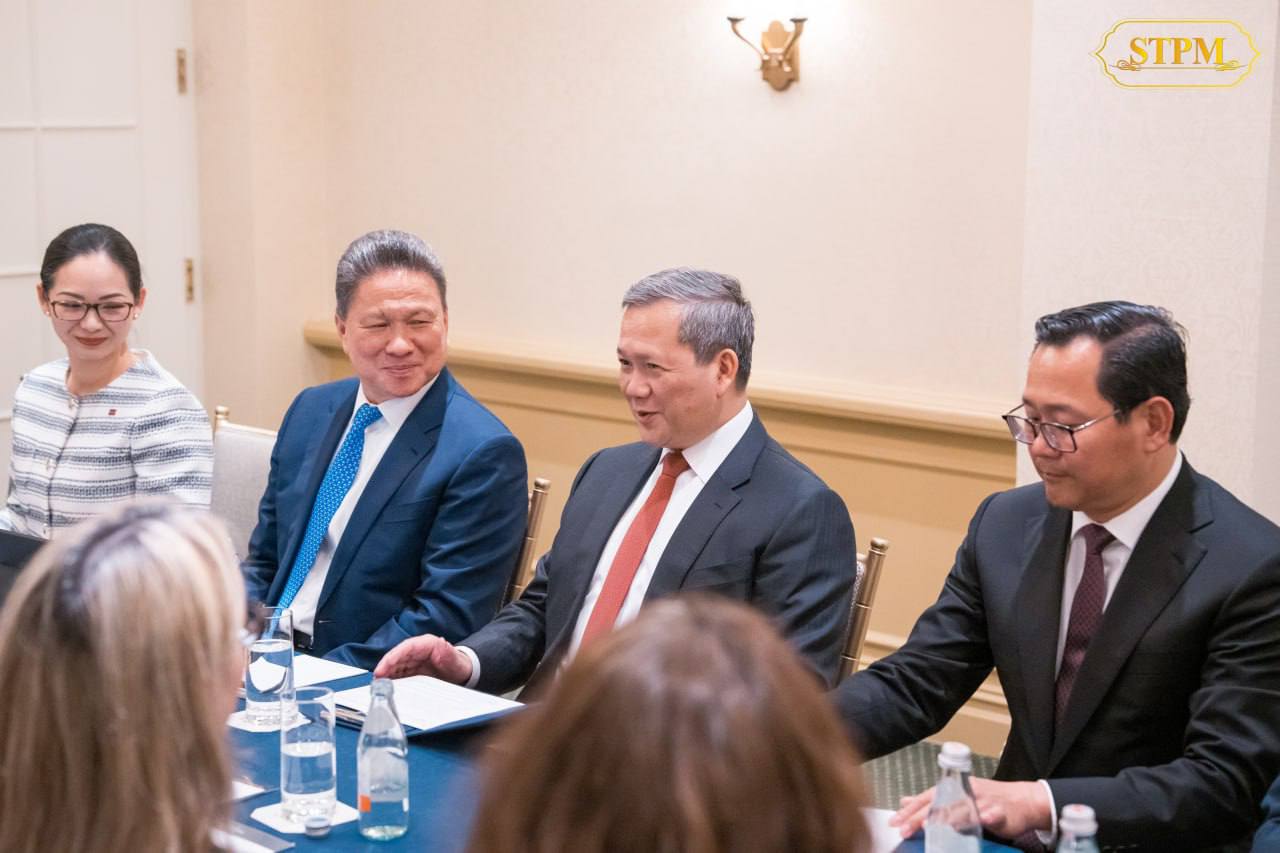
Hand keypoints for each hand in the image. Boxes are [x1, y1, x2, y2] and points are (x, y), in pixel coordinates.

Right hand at [374, 634, 473, 683]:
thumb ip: (447, 653)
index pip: (405, 648)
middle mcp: (417, 650)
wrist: (462, 672)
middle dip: (385, 668)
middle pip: (397, 657)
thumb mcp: (455, 659)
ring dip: (386, 675)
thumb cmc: (458, 664)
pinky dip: (391, 680)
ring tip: (378, 686)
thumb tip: (442, 644)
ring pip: (395, 665)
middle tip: (376, 680)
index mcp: (427, 644)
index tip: (382, 668)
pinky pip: (399, 673)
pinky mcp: (412, 670)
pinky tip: (386, 687)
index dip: (392, 657)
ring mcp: (413, 660)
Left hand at [890, 778, 1050, 838]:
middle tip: (904, 829)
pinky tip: (980, 821)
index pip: (927, 798)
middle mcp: (965, 792)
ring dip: (947, 818)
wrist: (1021, 800)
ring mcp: (983, 801)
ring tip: (930, 826)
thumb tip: (905, 801)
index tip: (895, 821)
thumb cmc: (986, 799)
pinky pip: (991, 814)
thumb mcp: (956, 796)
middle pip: (939, 804)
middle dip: (920, 817)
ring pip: (962, 809)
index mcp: (953, 788)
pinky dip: (986, 817)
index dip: (910, 810)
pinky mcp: (1000, 811)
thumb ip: (931, 800)